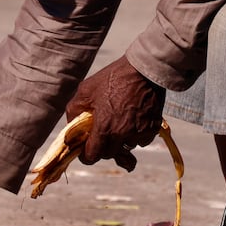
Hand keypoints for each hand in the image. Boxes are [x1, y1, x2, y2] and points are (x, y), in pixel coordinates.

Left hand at [66, 55, 165, 170]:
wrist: (143, 69)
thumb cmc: (112, 78)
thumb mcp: (85, 91)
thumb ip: (74, 112)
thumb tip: (72, 128)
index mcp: (104, 128)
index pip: (92, 156)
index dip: (86, 155)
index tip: (85, 149)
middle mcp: (123, 134)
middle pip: (109, 154)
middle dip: (103, 146)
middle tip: (102, 131)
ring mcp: (139, 132)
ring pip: (126, 147)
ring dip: (121, 140)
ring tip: (119, 120)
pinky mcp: (153, 128)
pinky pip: (141, 140)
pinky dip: (136, 134)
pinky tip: (132, 119)